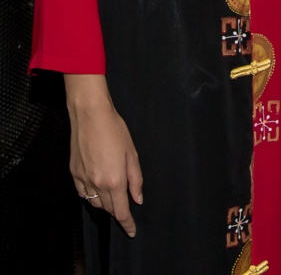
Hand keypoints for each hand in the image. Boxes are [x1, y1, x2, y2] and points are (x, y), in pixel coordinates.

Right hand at [65, 75, 142, 237]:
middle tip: (125, 200)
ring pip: (95, 203)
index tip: (132, 232)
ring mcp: (83, 180)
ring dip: (105, 203)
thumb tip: (138, 199)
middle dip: (118, 209)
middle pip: (108, 209)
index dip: (127, 224)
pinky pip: (83, 194)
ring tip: (112, 190)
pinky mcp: (74, 174)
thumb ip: (136, 179)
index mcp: (115, 180)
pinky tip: (96, 186)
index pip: (121, 211)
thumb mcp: (131, 153)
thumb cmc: (114, 130)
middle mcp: (97, 184)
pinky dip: (90, 196)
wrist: (90, 115)